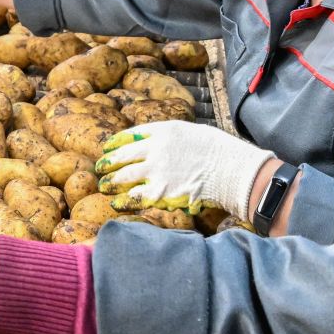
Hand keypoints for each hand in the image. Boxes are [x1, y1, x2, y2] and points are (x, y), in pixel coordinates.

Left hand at [94, 121, 272, 215]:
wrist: (232, 170)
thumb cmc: (219, 150)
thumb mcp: (192, 131)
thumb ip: (171, 137)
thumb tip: (158, 144)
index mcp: (164, 130)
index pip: (131, 134)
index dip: (116, 142)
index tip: (108, 146)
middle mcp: (156, 149)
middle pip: (123, 156)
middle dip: (108, 163)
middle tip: (100, 167)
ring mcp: (157, 171)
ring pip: (124, 177)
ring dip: (111, 182)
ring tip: (104, 186)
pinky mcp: (162, 192)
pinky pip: (136, 197)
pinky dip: (124, 200)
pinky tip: (117, 202)